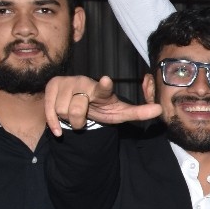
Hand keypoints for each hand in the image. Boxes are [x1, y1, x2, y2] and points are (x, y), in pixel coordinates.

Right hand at [43, 75, 159, 134]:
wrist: (80, 103)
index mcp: (102, 90)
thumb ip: (138, 112)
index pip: (104, 89)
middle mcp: (84, 83)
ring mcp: (67, 83)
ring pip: (62, 111)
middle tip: (84, 116)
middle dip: (79, 120)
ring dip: (67, 119)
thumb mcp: (119, 112)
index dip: (104, 86)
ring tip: (73, 112)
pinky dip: (53, 123)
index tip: (106, 80)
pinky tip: (58, 128)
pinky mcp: (52, 86)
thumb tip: (159, 110)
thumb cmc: (102, 107)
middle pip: (78, 110)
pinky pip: (49, 110)